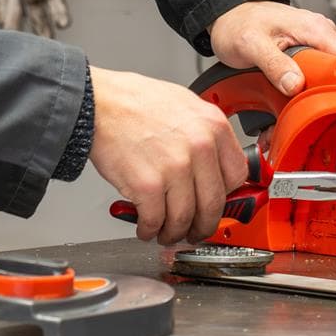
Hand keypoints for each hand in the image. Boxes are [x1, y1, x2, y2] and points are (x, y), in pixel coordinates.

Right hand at [90, 67, 249, 244]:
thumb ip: (204, 135)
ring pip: (185, 218)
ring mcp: (175, 168)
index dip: (225, 196)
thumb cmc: (134, 102)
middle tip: (194, 231)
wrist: (98, 103)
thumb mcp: (185, 106)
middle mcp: (200, 147)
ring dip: (174, 232)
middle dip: (202, 225)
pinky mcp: (148, 185)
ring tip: (166, 233)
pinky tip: (146, 228)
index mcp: (214, 126)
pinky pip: (155, 220)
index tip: (214, 204)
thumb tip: (211, 165)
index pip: (237, 175)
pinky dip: (150, 230)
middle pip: (213, 204)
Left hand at [209, 0, 335, 95]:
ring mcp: (314, 43)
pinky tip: (289, 96)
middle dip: (321, 94)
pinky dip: (303, 88)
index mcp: (315, 29)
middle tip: (299, 110)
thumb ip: (274, 65)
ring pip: (324, 76)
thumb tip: (294, 84)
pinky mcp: (306, 51)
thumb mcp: (251, 45)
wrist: (230, 16)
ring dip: (310, 94)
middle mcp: (320, 34)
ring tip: (290, 106)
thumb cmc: (238, 24)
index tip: (323, 102)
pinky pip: (313, 73)